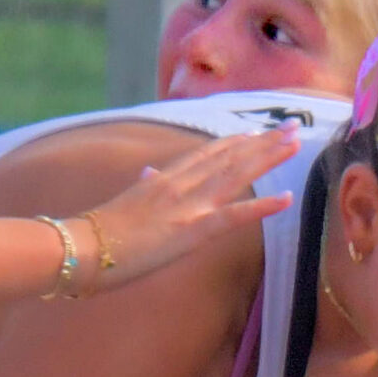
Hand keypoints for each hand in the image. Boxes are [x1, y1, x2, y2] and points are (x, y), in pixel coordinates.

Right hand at [79, 130, 298, 294]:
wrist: (82, 247)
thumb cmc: (100, 233)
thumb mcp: (126, 202)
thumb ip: (143, 185)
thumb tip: (148, 172)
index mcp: (165, 179)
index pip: (207, 154)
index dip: (237, 143)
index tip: (259, 133)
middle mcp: (180, 184)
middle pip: (229, 157)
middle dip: (262, 143)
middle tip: (292, 129)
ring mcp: (188, 205)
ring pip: (237, 174)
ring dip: (268, 158)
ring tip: (294, 144)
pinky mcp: (191, 230)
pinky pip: (234, 216)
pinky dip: (262, 207)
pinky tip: (286, 198)